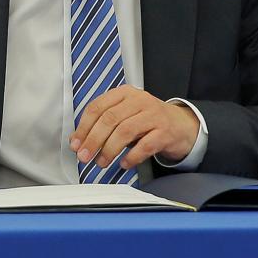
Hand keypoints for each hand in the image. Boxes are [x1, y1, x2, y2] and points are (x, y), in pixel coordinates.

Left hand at [70, 86, 199, 169]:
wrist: (181, 124)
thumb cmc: (147, 120)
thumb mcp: (126, 114)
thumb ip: (104, 124)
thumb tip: (79, 142)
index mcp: (124, 93)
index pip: (98, 107)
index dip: (83, 127)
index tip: (75, 144)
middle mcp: (139, 100)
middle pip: (110, 119)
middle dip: (93, 140)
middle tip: (84, 156)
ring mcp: (153, 115)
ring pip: (125, 131)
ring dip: (109, 150)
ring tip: (101, 162)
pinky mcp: (165, 131)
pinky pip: (145, 145)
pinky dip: (131, 157)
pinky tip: (124, 163)